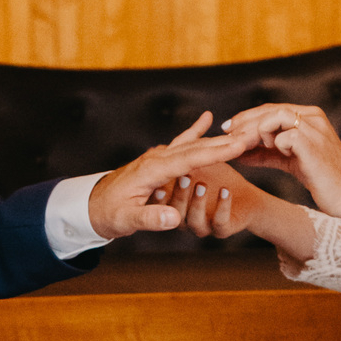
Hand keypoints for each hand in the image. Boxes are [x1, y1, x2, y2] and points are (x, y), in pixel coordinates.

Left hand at [86, 112, 229, 239]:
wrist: (90, 205)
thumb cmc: (108, 213)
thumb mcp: (127, 220)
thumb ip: (150, 218)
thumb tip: (174, 219)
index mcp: (152, 171)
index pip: (189, 160)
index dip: (215, 153)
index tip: (238, 146)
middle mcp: (156, 159)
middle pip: (194, 147)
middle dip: (222, 142)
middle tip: (249, 136)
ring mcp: (156, 157)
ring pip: (190, 144)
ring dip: (215, 138)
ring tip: (238, 132)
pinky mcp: (156, 160)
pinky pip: (180, 143)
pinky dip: (195, 132)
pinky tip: (206, 120)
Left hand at [214, 103, 340, 220]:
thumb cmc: (323, 180)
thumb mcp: (290, 162)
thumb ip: (268, 153)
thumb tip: (239, 152)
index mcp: (310, 117)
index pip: (271, 109)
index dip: (247, 117)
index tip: (228, 128)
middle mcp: (313, 117)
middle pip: (269, 110)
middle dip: (244, 122)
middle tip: (225, 135)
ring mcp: (315, 129)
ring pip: (275, 116)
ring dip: (255, 131)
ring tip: (243, 146)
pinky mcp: (314, 145)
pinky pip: (283, 136)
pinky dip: (270, 145)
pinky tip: (263, 155)